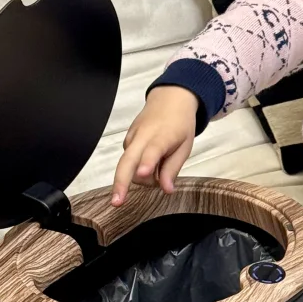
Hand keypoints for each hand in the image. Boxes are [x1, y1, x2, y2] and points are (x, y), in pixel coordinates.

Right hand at [111, 87, 198, 204]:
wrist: (170, 100)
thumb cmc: (180, 124)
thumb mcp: (185, 147)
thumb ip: (173, 169)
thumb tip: (166, 190)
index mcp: (162, 136)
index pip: (153, 150)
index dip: (147, 163)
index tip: (143, 173)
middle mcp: (142, 136)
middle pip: (127, 162)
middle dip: (121, 183)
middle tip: (117, 202)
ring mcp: (132, 138)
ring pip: (128, 166)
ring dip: (140, 177)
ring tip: (159, 170)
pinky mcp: (127, 141)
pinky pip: (130, 162)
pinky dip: (139, 169)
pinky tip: (151, 163)